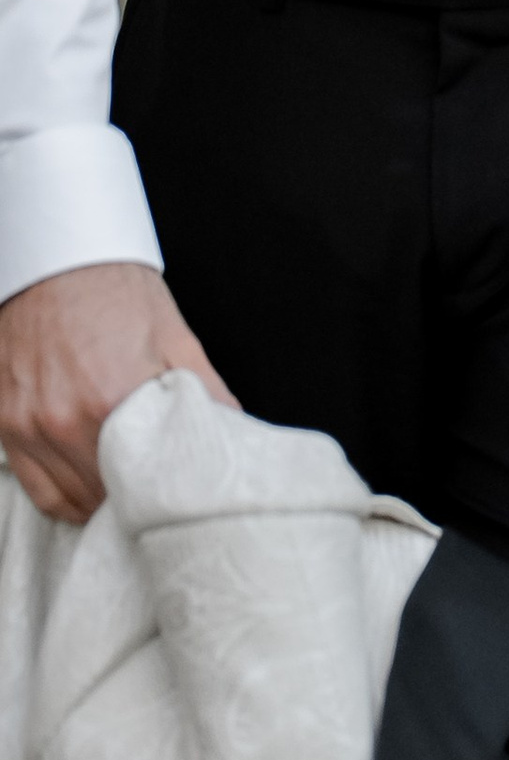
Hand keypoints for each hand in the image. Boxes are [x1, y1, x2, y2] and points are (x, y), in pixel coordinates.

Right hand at [0, 262, 237, 523]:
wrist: (54, 257)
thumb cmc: (115, 290)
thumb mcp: (174, 334)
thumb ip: (206, 390)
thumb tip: (234, 430)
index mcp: (111, 399)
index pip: (144, 480)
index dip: (166, 493)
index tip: (182, 494)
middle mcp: (63, 421)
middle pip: (107, 495)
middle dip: (137, 498)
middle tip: (160, 495)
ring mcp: (29, 426)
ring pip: (71, 500)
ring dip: (102, 502)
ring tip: (129, 494)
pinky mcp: (6, 424)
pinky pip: (37, 488)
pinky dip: (65, 498)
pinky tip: (91, 491)